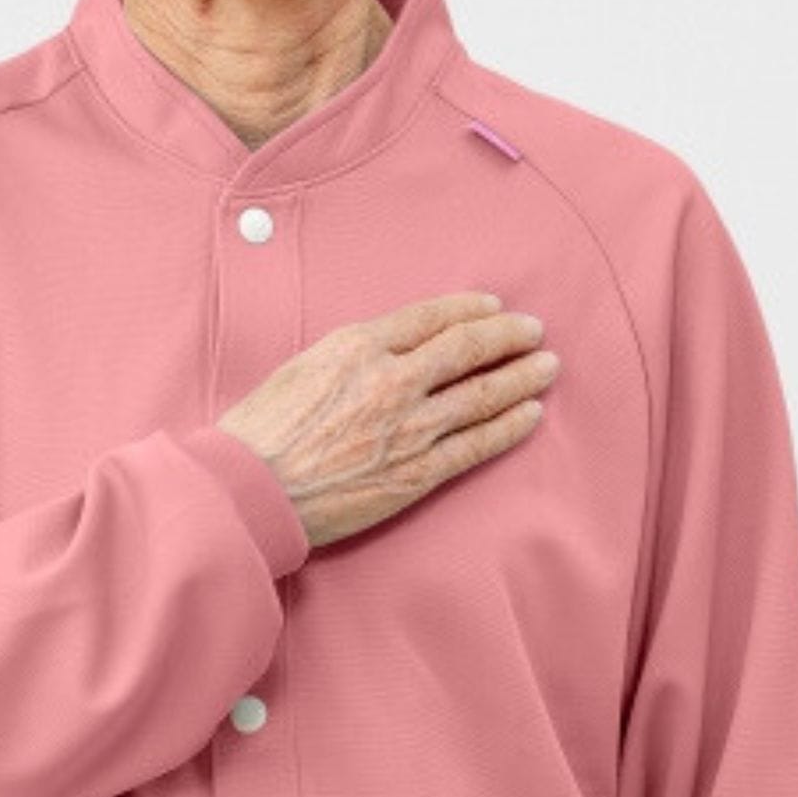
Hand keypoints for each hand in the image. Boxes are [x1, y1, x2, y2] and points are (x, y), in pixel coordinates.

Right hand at [218, 293, 559, 551]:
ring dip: (522, 376)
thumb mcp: (303, 367)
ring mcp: (409, 426)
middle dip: (507, 335)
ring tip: (547, 366)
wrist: (251, 489)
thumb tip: (388, 352)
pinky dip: (509, 426)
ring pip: (482, 393)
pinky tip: (531, 413)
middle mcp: (391, 378)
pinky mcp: (417, 472)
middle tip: (533, 331)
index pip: (431, 316)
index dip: (469, 308)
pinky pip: (476, 443)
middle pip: (467, 347)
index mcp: (358, 345)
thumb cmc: (262, 431)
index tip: (492, 307)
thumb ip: (352, 355)